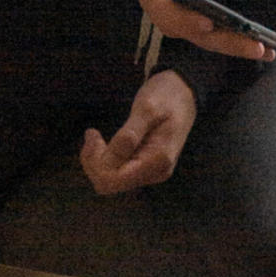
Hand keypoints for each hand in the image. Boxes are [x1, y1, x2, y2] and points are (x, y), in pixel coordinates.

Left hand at [81, 65, 197, 197]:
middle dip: (94, 161)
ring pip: (109, 180)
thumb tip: (109, 160)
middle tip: (92, 133)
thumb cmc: (166, 95)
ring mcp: (150, 172)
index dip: (96, 162)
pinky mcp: (143, 168)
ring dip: (96, 160)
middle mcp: (155, 172)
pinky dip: (103, 159)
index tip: (94, 134)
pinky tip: (102, 142)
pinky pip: (115, 173)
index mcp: (158, 160)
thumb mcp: (147, 108)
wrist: (182, 93)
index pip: (113, 180)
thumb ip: (129, 135)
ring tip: (95, 135)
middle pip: (108, 184)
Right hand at [116, 0, 273, 59]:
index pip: (165, 12)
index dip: (184, 21)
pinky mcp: (189, 19)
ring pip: (204, 39)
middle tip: (258, 47)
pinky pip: (211, 35)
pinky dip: (235, 41)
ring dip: (235, 47)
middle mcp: (162, 10)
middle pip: (191, 33)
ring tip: (268, 52)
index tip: (208, 23)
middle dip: (225, 42)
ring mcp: (176, 18)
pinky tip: (262, 47)